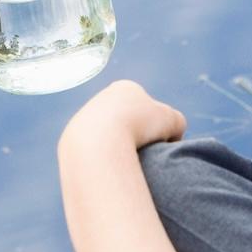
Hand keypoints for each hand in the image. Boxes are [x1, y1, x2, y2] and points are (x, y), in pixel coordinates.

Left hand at [63, 80, 187, 152]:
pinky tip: (109, 163)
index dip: (158, 126)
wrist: (98, 142)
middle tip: (144, 152)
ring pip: (111, 137)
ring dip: (122, 149)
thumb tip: (170, 136)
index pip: (149, 108)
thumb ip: (177, 123)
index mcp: (126, 88)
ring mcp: (85, 117)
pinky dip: (106, 158)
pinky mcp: (75, 138)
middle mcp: (103, 99)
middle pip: (129, 122)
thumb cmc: (139, 126)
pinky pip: (97, 151)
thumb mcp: (173, 121)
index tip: (159, 140)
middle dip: (138, 136)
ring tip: (126, 160)